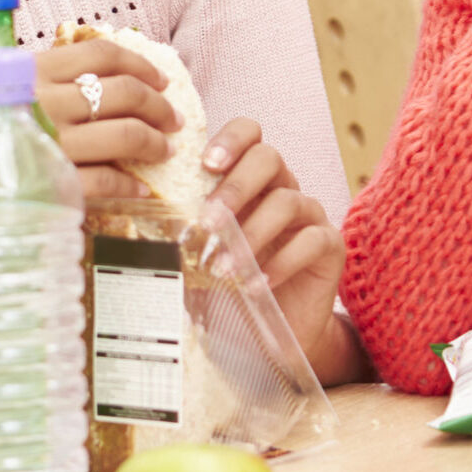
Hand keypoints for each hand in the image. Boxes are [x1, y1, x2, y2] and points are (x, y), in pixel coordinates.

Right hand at [37, 38, 181, 199]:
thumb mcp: (10, 87)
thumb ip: (53, 79)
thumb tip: (115, 78)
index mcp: (36, 71)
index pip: (102, 55)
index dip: (141, 65)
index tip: (163, 80)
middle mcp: (46, 103)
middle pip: (125, 92)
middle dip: (160, 107)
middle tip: (174, 120)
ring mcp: (50, 143)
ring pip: (125, 134)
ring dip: (156, 143)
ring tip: (167, 150)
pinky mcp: (51, 182)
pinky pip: (105, 180)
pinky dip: (129, 185)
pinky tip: (141, 188)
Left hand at [200, 118, 361, 383]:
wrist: (270, 336)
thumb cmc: (230, 289)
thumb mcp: (200, 260)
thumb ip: (182, 237)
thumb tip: (141, 227)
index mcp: (250, 181)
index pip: (249, 135)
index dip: (230, 140)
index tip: (206, 164)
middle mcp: (282, 188)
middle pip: (269, 157)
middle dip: (236, 185)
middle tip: (210, 220)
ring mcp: (309, 215)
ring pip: (287, 201)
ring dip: (252, 234)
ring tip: (225, 269)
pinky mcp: (330, 246)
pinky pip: (312, 240)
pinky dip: (282, 262)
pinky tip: (258, 284)